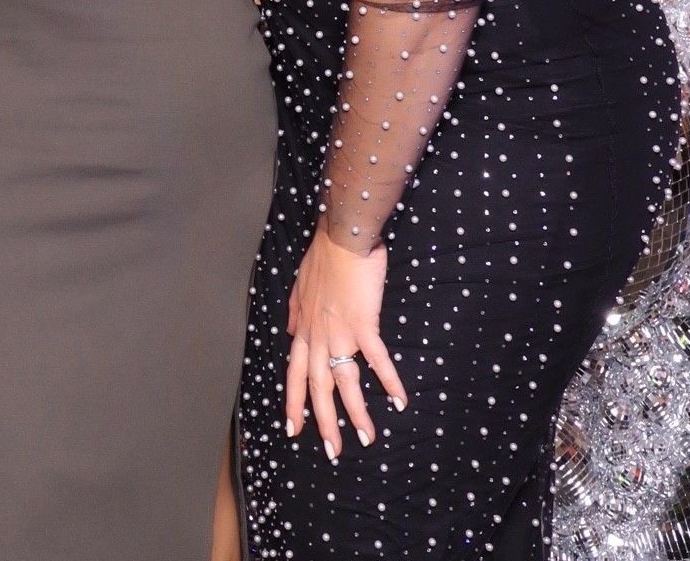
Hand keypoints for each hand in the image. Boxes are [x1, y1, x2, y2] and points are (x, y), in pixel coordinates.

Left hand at [284, 225, 406, 459]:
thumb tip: (290, 330)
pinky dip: (388, 381)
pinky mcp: (362, 323)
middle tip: (332, 451)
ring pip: (344, 381)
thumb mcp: (300, 285)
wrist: (341, 237)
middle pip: (317, 386)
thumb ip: (295, 311)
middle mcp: (317, 334)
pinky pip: (376, 360)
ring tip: (367, 439)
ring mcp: (339, 331)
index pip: (293, 373)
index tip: (292, 429)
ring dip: (356, 413)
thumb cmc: (324, 257)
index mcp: (303, 327)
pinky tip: (399, 401)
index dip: (292, 402)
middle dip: (323, 422)